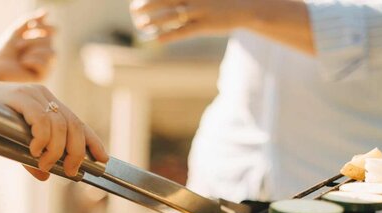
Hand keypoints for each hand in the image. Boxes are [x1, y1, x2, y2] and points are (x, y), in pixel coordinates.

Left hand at [0, 11, 55, 82]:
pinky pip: (46, 65)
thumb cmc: (4, 51)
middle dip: (33, 40)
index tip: (33, 25)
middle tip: (17, 45)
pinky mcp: (41, 78)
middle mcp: (45, 55)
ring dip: (33, 50)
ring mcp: (45, 67)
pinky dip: (33, 61)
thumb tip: (46, 12)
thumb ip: (30, 21)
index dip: (46, 26)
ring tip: (20, 56)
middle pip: (50, 41)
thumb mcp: (17, 32)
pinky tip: (23, 64)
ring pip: (52, 53)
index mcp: (41, 43)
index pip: (53, 31)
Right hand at [0, 82, 108, 180]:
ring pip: (60, 126)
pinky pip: (41, 120)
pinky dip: (42, 139)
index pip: (77, 122)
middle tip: (70, 171)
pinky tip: (34, 150)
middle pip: (74, 126)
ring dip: (56, 150)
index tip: (103, 159)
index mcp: (47, 104)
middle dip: (77, 152)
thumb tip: (44, 175)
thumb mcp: (11, 141)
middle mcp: (44, 96)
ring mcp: (33, 94)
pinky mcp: (20, 96)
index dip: (93, 141)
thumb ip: (29, 156)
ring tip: (43, 162)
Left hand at [129, 0, 253, 43]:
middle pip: (167, 0)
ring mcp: (201, 12)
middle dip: (148, 4)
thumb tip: (174, 0)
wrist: (247, 6)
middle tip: (133, 9)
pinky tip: (157, 39)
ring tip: (140, 25)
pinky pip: (184, 32)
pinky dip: (170, 35)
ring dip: (155, 21)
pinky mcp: (206, 26)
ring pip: (173, 17)